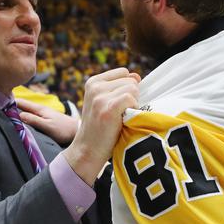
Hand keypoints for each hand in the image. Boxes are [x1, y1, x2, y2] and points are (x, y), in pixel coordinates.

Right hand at [16, 98, 78, 145]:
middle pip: (23, 105)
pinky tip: (20, 118)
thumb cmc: (63, 129)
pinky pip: (31, 114)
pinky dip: (24, 114)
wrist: (77, 131)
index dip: (10, 101)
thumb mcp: (47, 126)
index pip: (21, 102)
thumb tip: (19, 115)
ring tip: (5, 111)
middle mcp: (41, 109)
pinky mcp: (46, 118)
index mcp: (39, 109)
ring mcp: (43, 113)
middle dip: (12, 104)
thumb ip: (34, 120)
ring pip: (27, 109)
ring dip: (17, 109)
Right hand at [63, 68, 139, 184]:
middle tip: (119, 114)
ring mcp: (100, 97)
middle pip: (131, 80)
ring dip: (133, 104)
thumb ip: (119, 87)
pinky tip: (123, 120)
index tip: (119, 104)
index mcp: (93, 82)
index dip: (127, 88)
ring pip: (133, 89)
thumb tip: (136, 76)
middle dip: (131, 97)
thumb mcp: (104, 103)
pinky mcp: (108, 108)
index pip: (123, 72)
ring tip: (120, 117)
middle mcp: (95, 87)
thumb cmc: (100, 128)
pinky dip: (133, 109)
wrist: (87, 150)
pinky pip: (131, 98)